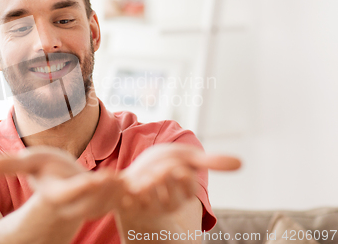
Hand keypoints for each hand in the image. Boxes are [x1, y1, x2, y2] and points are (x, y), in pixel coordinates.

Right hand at [0, 147, 123, 220]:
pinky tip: (144, 181)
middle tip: (122, 179)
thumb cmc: (45, 170)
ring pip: (108, 202)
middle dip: (107, 191)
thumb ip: (11, 164)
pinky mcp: (104, 201)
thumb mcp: (30, 162)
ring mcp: (91, 205)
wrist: (61, 183)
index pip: (70, 194)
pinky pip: (118, 199)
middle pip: (92, 201)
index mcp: (57, 195)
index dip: (83, 187)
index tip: (97, 177)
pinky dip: (130, 193)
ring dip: (122, 194)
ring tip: (135, 180)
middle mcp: (75, 204)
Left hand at [118, 143, 240, 216]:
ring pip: (146, 187)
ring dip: (142, 177)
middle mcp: (166, 204)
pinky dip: (123, 183)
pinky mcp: (124, 203)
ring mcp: (144, 204)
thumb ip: (210, 162)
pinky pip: (123, 194)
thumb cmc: (163, 166)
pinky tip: (123, 180)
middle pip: (165, 178)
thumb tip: (241, 163)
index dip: (178, 169)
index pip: (186, 180)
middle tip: (154, 170)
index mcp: (182, 195)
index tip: (174, 166)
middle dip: (159, 169)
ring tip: (140, 176)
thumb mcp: (186, 159)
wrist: (133, 175)